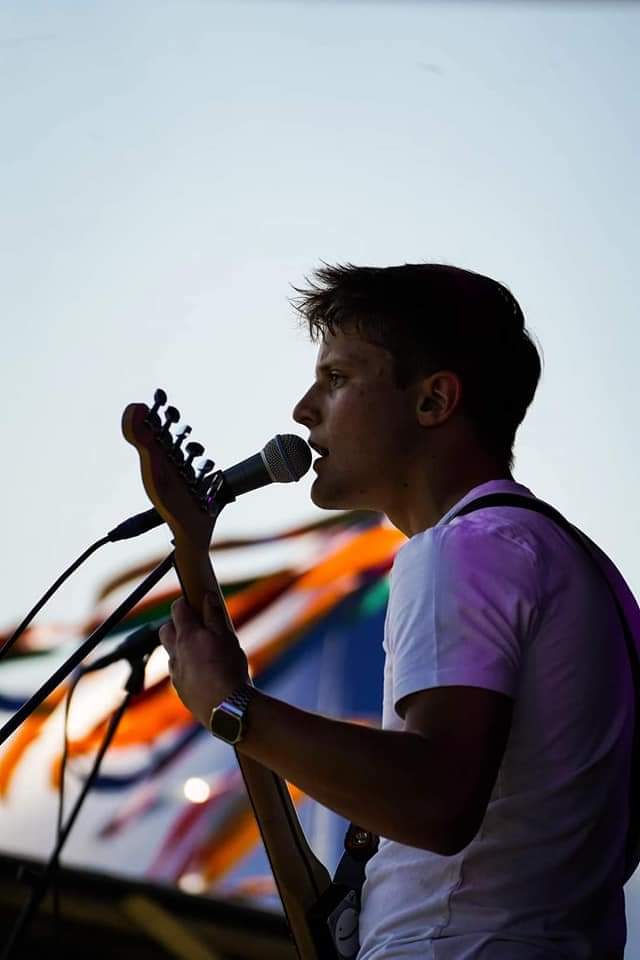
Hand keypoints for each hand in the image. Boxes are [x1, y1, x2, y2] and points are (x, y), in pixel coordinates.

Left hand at [159, 593, 249, 728]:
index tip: (196, 602)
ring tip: (202, 651)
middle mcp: (176, 652)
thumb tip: (207, 596)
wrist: (226, 708)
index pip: (177, 609)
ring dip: (181, 647)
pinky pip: (177, 672)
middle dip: (176, 624)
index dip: (185, 602)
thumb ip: (214, 615)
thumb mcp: (227, 636)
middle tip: (197, 626)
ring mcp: (176, 672)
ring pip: (171, 652)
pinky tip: (203, 672)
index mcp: (187, 635)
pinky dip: (186, 667)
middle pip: (166, 630)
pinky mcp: (180, 689)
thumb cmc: (228, 669)